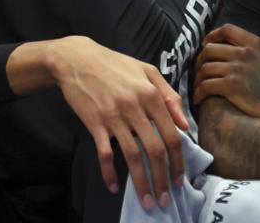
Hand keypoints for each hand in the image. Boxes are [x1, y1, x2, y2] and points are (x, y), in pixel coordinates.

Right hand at [49, 36, 187, 209]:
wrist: (76, 59)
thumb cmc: (114, 64)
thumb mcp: (146, 70)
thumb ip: (168, 94)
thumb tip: (184, 123)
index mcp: (150, 94)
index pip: (171, 135)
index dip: (178, 161)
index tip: (179, 179)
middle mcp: (134, 107)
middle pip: (155, 150)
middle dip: (163, 178)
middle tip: (165, 198)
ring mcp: (113, 116)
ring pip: (132, 156)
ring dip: (141, 182)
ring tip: (147, 200)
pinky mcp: (94, 123)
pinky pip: (104, 153)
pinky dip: (109, 172)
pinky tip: (113, 186)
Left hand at [193, 24, 259, 119]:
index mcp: (256, 44)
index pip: (227, 30)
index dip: (212, 35)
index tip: (206, 44)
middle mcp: (244, 53)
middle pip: (209, 49)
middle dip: (200, 59)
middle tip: (199, 70)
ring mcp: (236, 70)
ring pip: (205, 68)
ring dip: (198, 78)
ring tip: (198, 87)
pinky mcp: (231, 87)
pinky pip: (206, 86)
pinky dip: (199, 92)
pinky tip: (199, 100)